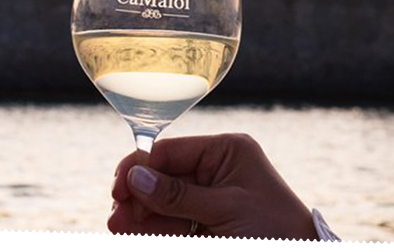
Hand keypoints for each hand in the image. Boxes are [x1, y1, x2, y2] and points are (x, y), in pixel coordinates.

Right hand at [109, 133, 318, 250]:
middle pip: (162, 180)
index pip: (171, 152)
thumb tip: (136, 176)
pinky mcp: (206, 230)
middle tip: (117, 222)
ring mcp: (209, 202)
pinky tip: (134, 241)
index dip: (141, 168)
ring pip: (162, 207)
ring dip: (140, 219)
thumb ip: (179, 195)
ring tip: (120, 234)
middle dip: (137, 199)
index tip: (118, 190)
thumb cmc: (276, 232)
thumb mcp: (228, 209)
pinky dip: (153, 235)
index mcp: (227, 152)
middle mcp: (215, 172)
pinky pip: (171, 228)